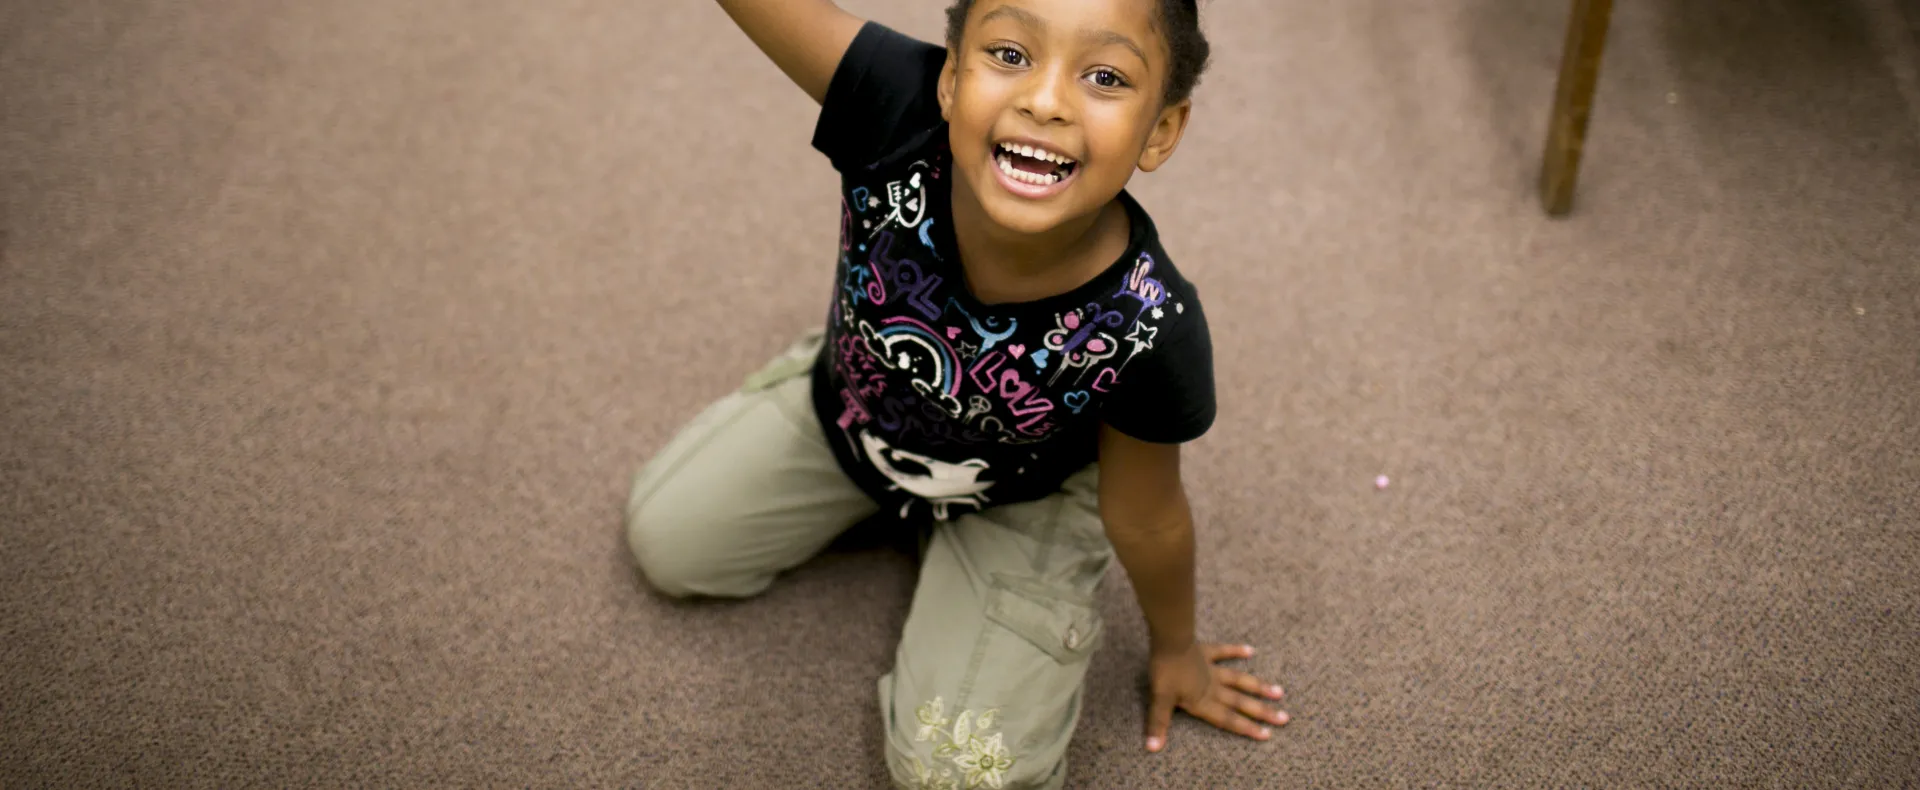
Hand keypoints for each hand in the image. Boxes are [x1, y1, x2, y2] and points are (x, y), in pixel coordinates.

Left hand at [1144, 642, 1288, 752]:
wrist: (1169, 642)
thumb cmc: (1164, 671)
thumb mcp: (1159, 700)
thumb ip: (1159, 724)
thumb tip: (1152, 747)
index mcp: (1203, 701)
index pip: (1228, 719)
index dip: (1247, 728)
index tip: (1267, 734)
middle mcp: (1213, 687)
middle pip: (1241, 703)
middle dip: (1262, 712)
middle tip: (1284, 717)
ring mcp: (1212, 669)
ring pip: (1240, 681)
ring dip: (1258, 687)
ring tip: (1279, 692)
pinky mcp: (1206, 652)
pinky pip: (1224, 652)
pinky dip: (1236, 651)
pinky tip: (1250, 650)